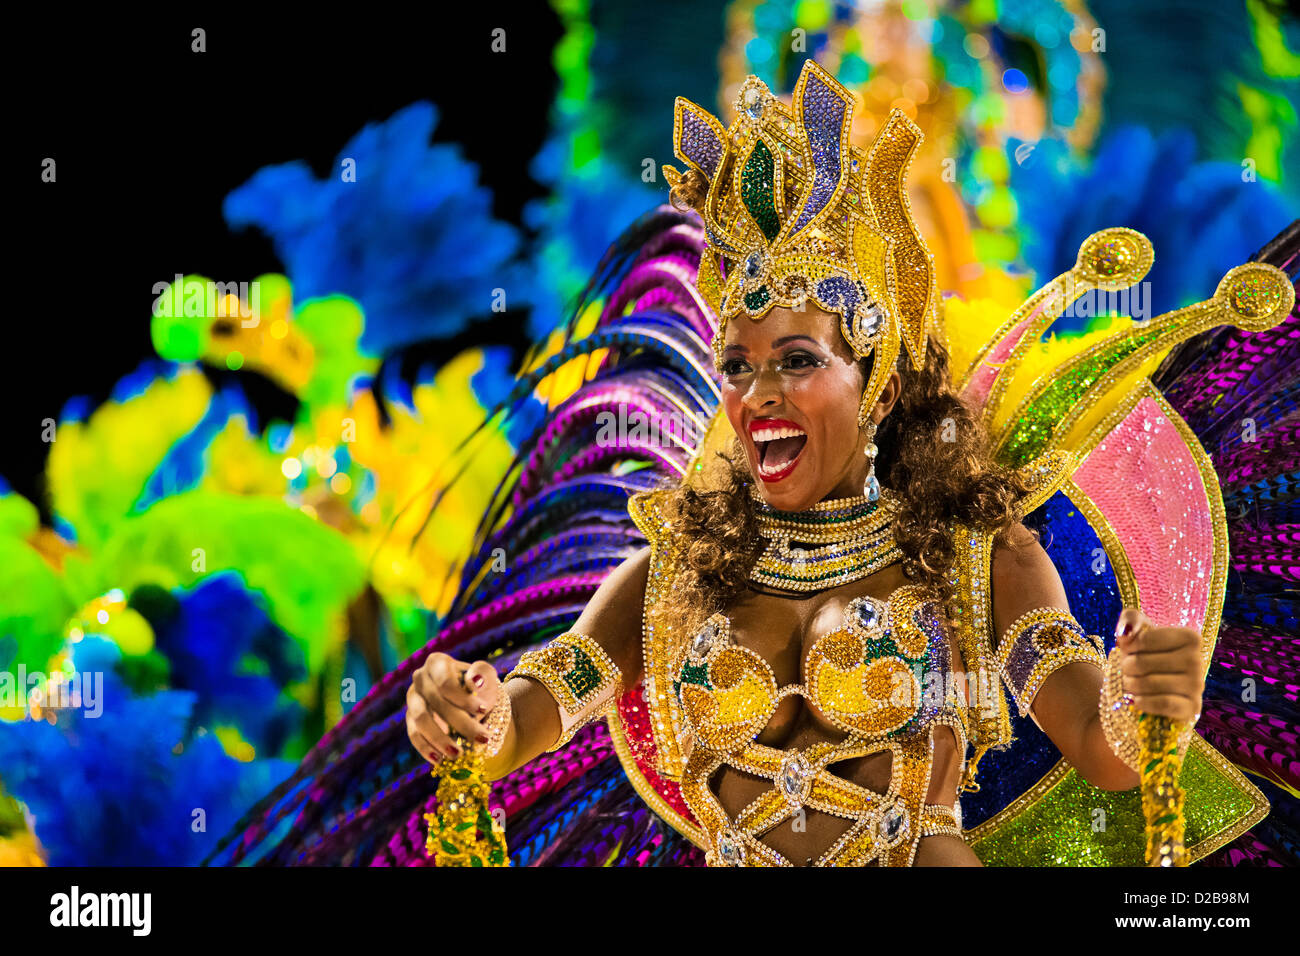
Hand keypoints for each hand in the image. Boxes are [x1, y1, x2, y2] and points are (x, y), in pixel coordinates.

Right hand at [406, 654, 501, 764]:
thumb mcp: (487, 678)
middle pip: (436, 702)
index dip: (463, 698)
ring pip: (420, 720)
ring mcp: (412, 699)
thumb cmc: (480, 688)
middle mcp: (420, 678)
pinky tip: (440, 759)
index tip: (483, 710)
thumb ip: (483, 676)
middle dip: (461, 723)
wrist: (473, 706)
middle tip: (483, 739)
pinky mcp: (410, 720)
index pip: (446, 682)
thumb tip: (474, 681)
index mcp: (437, 663)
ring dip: (439, 738)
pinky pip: (414, 734)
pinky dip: (426, 748)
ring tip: (458, 754)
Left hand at [1114, 608, 1203, 723]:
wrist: (1153, 685)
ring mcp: (1197, 685)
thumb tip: (1126, 632)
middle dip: (1127, 668)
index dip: (1128, 646)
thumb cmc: (1145, 654)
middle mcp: (1197, 660)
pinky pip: (1164, 704)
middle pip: (1143, 663)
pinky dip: (1144, 702)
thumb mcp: (1137, 630)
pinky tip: (1138, 699)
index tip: (1128, 650)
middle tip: (1127, 670)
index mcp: (1189, 638)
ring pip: (1150, 684)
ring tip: (1130, 683)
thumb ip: (1130, 620)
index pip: (1144, 640)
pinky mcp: (1192, 708)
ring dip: (1131, 685)